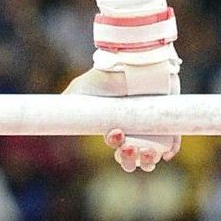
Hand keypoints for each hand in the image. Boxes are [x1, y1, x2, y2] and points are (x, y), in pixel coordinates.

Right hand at [64, 58, 180, 172]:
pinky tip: (166, 150)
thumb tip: (47, 113)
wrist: (134, 59)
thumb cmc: (108, 74)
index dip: (118, 152)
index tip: (116, 134)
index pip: (118, 150)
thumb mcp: (82, 87)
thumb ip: (67, 102)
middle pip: (134, 159)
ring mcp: (153, 127)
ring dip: (149, 160)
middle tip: (131, 149)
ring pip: (152, 156)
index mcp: (116, 128)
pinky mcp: (170, 120)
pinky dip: (170, 149)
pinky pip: (173, 142)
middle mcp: (135, 131)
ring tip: (147, 150)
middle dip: (131, 161)